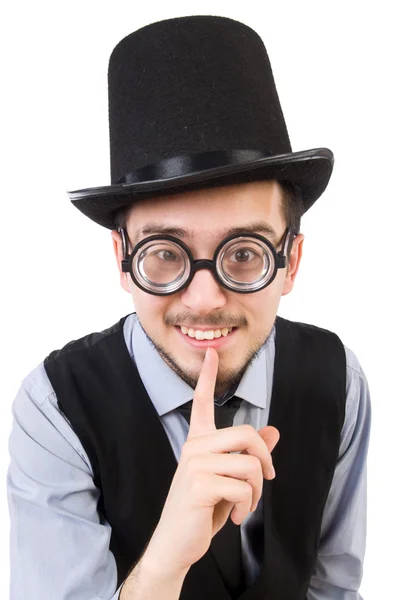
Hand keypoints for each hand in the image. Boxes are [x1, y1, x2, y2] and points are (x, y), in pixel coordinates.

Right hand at [145, 347, 279, 573]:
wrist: (176, 543)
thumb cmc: (201, 508)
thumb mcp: (228, 479)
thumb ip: (248, 455)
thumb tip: (274, 432)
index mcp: (198, 441)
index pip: (201, 402)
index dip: (206, 376)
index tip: (210, 353)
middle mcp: (195, 446)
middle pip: (247, 435)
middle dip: (265, 461)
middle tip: (267, 482)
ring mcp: (196, 464)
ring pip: (250, 465)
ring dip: (257, 492)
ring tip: (244, 506)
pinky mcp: (200, 484)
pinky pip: (243, 488)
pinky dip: (247, 506)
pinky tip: (233, 516)